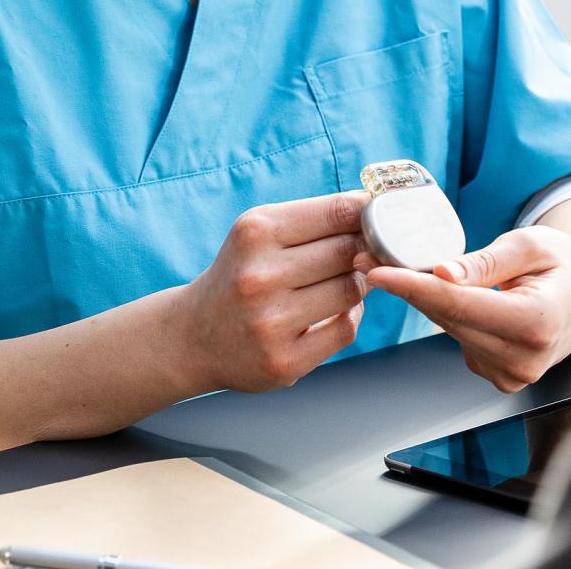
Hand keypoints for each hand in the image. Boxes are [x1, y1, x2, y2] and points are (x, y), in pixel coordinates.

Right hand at [181, 191, 370, 392]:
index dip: (367, 213)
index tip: (377, 216)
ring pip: (351, 289)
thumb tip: (375, 209)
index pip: (336, 213)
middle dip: (365, 249)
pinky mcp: (284, 360)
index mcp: (255, 233)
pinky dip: (349, 316)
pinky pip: (346, 328)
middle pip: (348, 252)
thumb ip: (314, 220)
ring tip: (345, 280)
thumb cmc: (239, 275)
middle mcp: (259, 276)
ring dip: (359, 283)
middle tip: (367, 251)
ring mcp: (271, 322)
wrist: (193, 337)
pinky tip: (334, 311)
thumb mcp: (260, 234)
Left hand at [356, 226, 570, 392]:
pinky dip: (452, 318)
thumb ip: (485, 262)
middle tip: (374, 259)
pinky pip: (461, 341)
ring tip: (414, 273)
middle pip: (448, 320)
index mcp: (536, 322)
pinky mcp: (502, 378)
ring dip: (428, 302)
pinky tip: (461, 299)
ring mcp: (512, 374)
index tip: (378, 273)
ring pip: (450, 331)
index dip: (413, 288)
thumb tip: (441, 274)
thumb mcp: (531, 246)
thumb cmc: (566, 266)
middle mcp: (524, 358)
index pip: (459, 305)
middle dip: (409, 288)